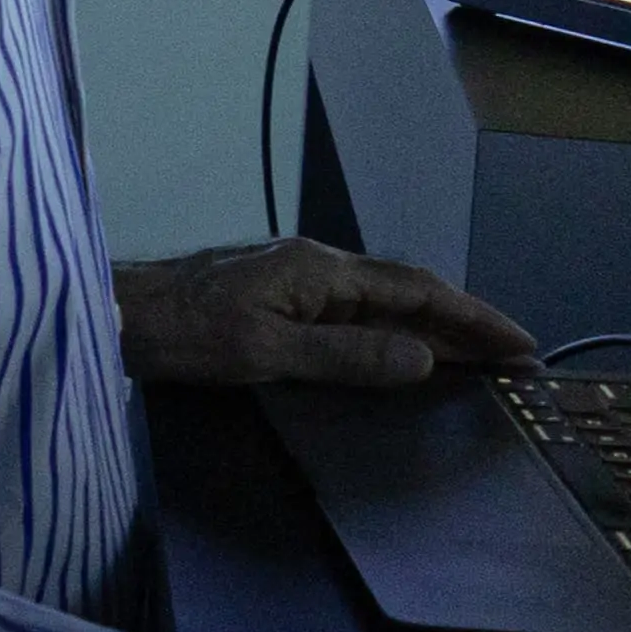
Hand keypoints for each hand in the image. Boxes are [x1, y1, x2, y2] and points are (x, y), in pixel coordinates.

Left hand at [118, 237, 528, 388]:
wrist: (110, 315)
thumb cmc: (180, 332)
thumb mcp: (266, 350)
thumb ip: (346, 355)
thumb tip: (423, 359)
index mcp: (319, 270)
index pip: (416, 290)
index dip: (473, 318)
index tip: (520, 344)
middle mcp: (314, 267)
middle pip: (406, 294)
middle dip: (464, 325)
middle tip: (515, 361)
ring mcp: (292, 282)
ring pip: (380, 305)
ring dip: (429, 333)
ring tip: (476, 363)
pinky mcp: (273, 300)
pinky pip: (351, 316)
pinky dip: (388, 337)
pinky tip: (398, 359)